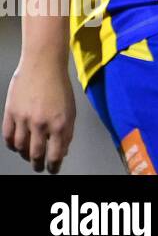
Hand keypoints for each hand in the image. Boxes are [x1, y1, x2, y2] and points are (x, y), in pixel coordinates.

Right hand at [3, 57, 75, 172]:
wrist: (43, 65)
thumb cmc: (60, 86)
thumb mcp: (71, 109)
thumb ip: (67, 132)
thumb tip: (62, 151)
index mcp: (60, 123)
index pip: (55, 155)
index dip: (54, 166)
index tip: (53, 170)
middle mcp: (41, 124)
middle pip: (36, 155)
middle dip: (39, 164)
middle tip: (40, 167)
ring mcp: (24, 119)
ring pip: (21, 148)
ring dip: (25, 155)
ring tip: (29, 156)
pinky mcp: (10, 113)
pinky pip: (8, 137)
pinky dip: (12, 145)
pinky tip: (16, 146)